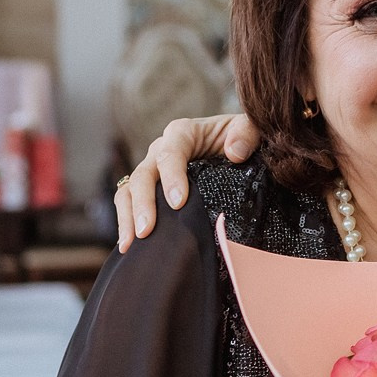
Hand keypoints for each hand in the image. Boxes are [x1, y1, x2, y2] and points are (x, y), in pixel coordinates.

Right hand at [114, 114, 259, 249]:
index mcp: (183, 134)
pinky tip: (129, 248)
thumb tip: (235, 152)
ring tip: (129, 245)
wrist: (235, 149)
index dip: (171, 176)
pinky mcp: (149, 191)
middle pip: (143, 175)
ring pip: (128, 191)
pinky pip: (128, 205)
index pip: (170, 152)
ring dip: (127, 218)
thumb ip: (247, 133)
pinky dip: (125, 224)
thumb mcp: (251, 128)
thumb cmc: (241, 139)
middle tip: (146, 231)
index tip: (178, 203)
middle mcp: (160, 151)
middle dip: (143, 204)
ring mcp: (152, 172)